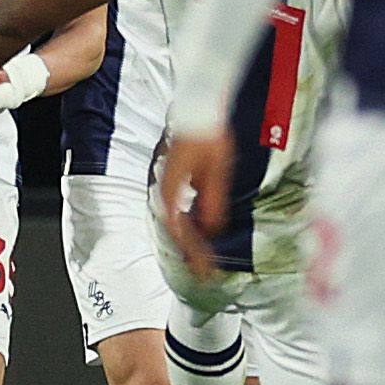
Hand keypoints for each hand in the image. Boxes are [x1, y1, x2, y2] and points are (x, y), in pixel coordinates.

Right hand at [160, 127, 233, 276]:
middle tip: (204, 272)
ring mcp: (168, 187)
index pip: (180, 231)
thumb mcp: (217, 171)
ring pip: (176, 223)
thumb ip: (213, 201)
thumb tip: (213, 229)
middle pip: (176, 231)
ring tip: (201, 259)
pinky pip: (178, 211)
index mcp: (173, 190)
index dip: (192, 253)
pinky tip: (198, 234)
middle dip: (191, 253)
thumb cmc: (209, 137)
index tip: (203, 269)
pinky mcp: (174, 183)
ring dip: (189, 242)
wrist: (199, 112)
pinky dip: (188, 227)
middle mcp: (166, 191)